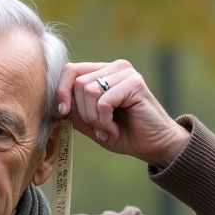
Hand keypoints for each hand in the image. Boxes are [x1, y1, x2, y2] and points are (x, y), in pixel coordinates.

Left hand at [56, 60, 189, 167]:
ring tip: (108, 129)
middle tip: (99, 127)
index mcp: (103, 73)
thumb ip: (75, 111)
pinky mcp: (134, 83)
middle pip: (78, 83)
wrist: (154, 146)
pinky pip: (103, 102)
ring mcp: (125, 73)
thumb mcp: (92, 123)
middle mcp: (114, 68)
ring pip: (89, 91)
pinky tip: (114, 130)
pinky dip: (104, 121)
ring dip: (94, 118)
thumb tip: (60, 104)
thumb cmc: (124, 134)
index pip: (71, 70)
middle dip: (83, 112)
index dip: (62, 92)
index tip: (64, 113)